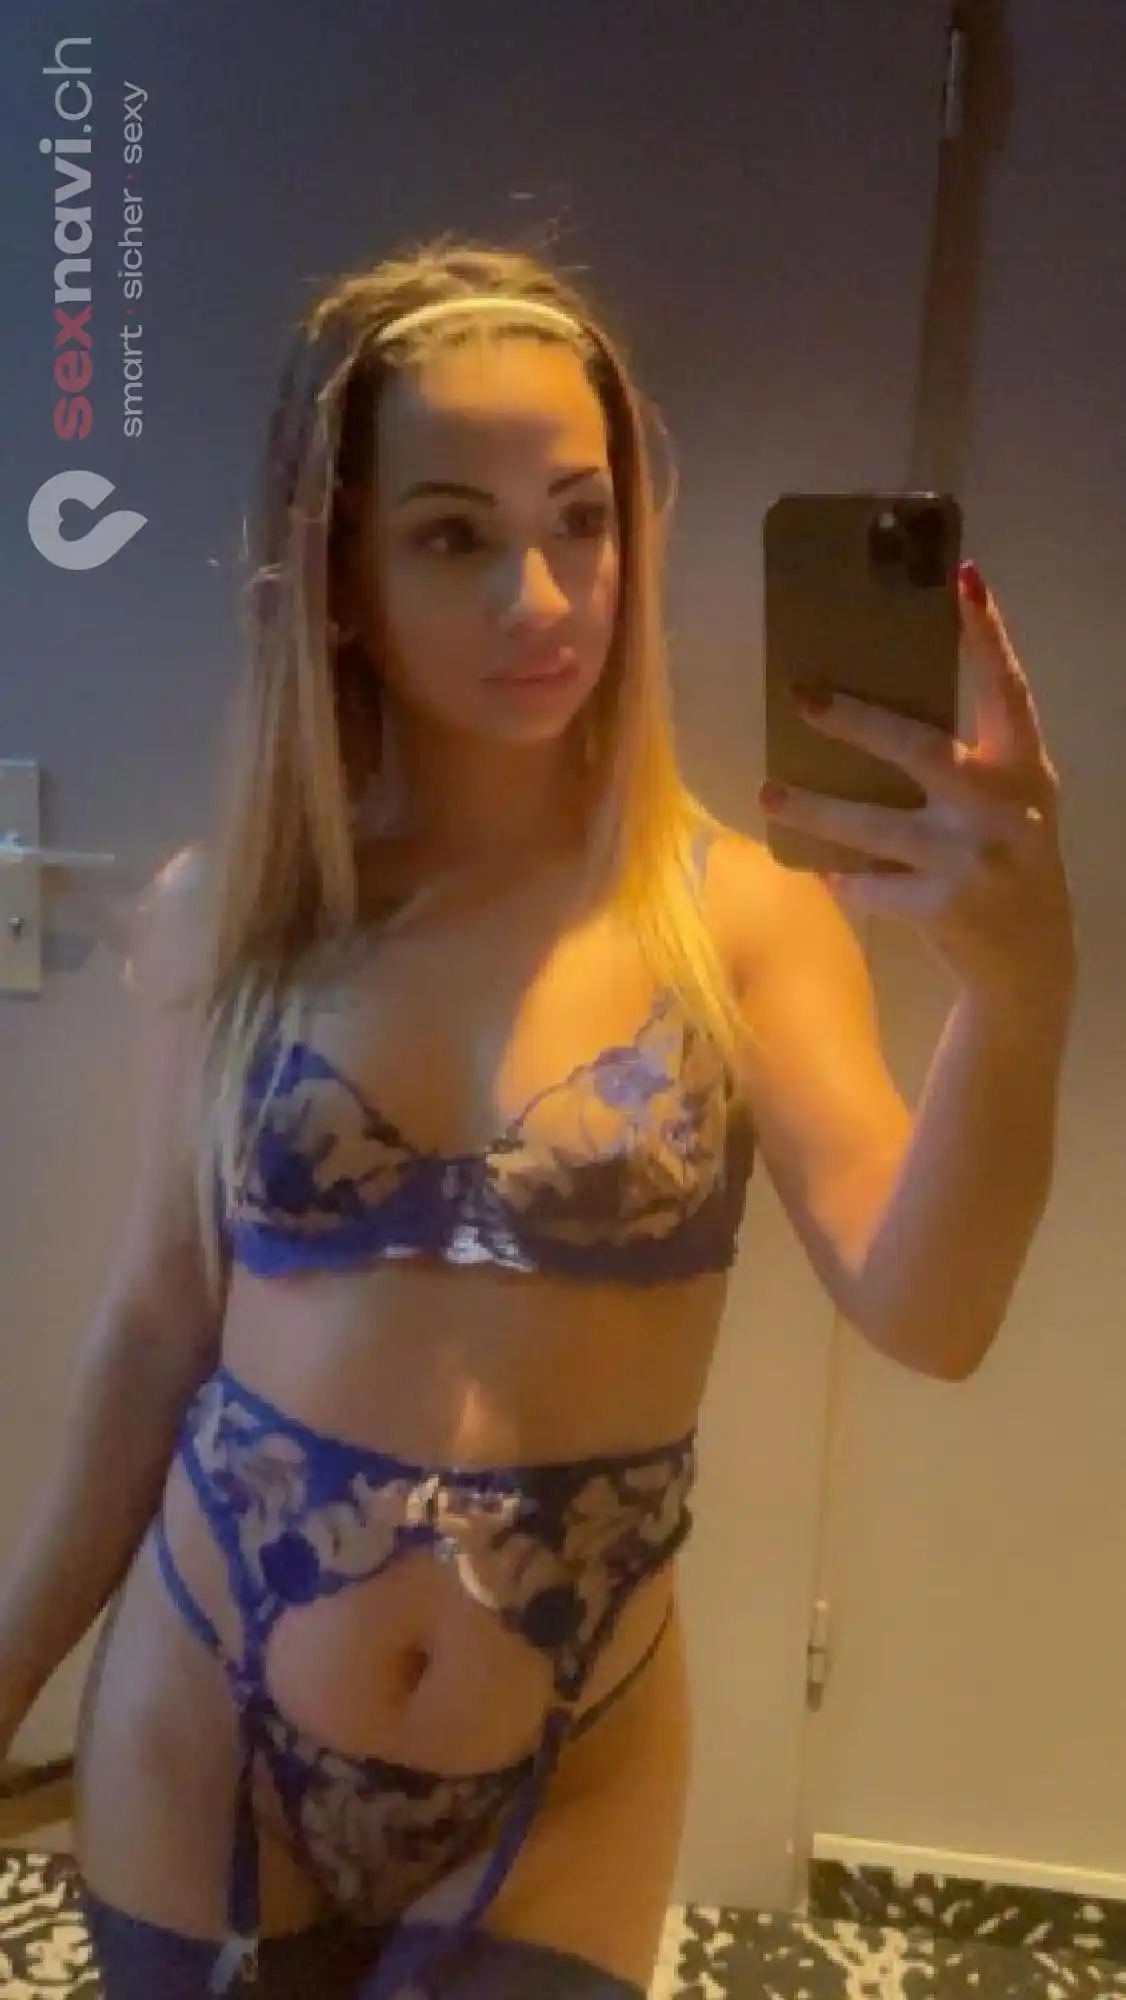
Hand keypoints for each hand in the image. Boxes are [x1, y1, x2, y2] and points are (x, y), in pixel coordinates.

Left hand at [758, 560, 1076, 1024]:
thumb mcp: (1010, 802)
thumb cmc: (1009, 860)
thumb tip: (872, 711)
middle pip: (920, 749)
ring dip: (816, 809)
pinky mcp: (941, 907)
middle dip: (856, 720)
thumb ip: (970, 760)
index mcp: (1024, 769)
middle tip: (801, 695)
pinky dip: (844, 875)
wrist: (1030, 960)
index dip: (988, 634)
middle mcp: (1002, 807)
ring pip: (875, 824)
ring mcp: (971, 859)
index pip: (1008, 689)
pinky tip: (824, 870)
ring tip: (769, 792)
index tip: (962, 578)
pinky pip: (871, 882)